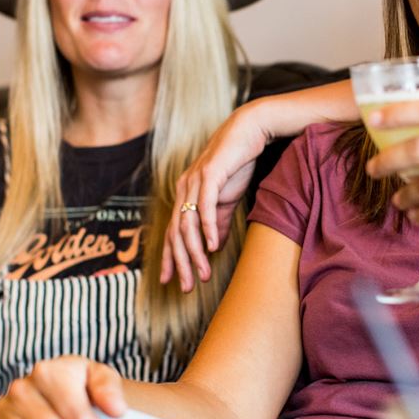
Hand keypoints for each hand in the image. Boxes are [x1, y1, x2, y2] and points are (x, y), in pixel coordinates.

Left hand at [161, 102, 270, 291]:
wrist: (248, 131)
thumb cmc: (236, 163)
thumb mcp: (227, 199)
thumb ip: (219, 221)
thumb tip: (214, 245)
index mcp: (185, 195)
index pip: (172, 232)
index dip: (169, 258)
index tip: (170, 281)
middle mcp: (183, 189)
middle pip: (175, 233)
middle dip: (180, 263)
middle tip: (186, 287)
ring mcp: (194, 181)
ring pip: (188, 225)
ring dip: (196, 252)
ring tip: (204, 273)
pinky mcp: (209, 174)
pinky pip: (205, 207)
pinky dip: (208, 228)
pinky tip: (214, 246)